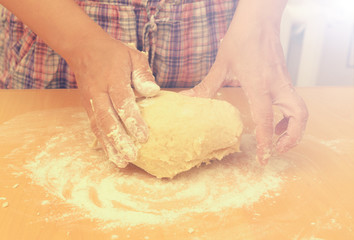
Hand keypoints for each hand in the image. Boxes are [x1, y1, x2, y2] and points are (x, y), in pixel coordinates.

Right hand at [68, 37, 159, 167]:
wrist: (84, 49)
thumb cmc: (114, 54)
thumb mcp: (133, 56)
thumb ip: (143, 74)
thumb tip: (153, 91)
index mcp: (112, 79)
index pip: (122, 102)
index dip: (133, 120)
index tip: (144, 137)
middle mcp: (99, 93)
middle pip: (108, 119)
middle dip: (120, 140)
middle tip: (132, 156)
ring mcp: (90, 101)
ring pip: (99, 127)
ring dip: (109, 146)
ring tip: (121, 162)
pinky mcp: (87, 107)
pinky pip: (94, 127)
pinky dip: (102, 142)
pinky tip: (111, 154)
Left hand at [182, 25, 307, 164]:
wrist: (259, 20)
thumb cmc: (241, 39)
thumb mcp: (221, 65)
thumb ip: (205, 86)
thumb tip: (185, 99)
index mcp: (260, 86)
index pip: (266, 121)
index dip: (266, 143)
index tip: (264, 159)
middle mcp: (277, 86)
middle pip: (299, 117)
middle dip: (293, 138)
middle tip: (278, 150)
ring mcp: (284, 82)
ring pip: (301, 110)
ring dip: (293, 128)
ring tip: (277, 138)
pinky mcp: (285, 78)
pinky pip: (294, 102)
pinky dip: (289, 115)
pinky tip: (273, 116)